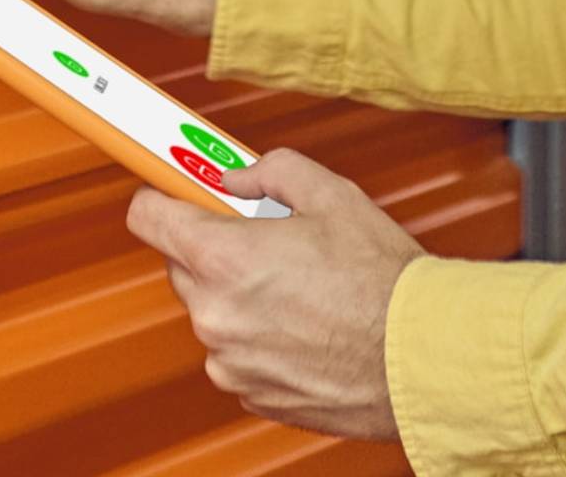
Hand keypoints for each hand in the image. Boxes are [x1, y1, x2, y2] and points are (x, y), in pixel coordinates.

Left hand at [129, 150, 420, 440]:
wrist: (418, 357)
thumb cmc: (382, 283)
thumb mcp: (332, 196)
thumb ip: (272, 172)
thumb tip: (239, 177)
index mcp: (224, 258)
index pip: (147, 217)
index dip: (161, 198)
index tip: (174, 193)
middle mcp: (214, 314)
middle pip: (182, 266)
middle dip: (216, 250)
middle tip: (263, 241)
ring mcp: (228, 360)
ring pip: (212, 313)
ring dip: (241, 298)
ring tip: (301, 292)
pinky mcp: (248, 393)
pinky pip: (236, 353)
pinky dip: (259, 339)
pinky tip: (306, 328)